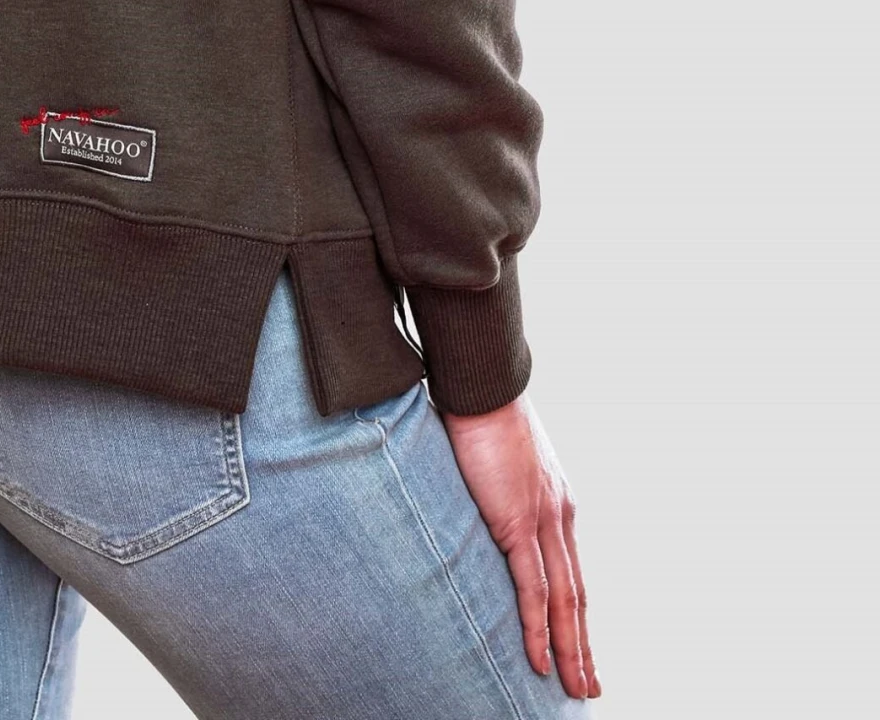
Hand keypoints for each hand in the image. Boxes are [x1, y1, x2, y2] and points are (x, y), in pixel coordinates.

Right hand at [441, 393, 599, 698]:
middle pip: (577, 596)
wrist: (483, 384)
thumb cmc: (484, 412)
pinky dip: (537, 626)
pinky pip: (532, 587)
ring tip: (574, 688)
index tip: (583, 648)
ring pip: (563, 601)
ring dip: (570, 650)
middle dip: (584, 646)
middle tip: (590, 687)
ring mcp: (542, 521)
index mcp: (558, 503)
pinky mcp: (517, 522)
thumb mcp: (503, 461)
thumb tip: (487, 500)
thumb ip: (503, 488)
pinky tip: (541, 659)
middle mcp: (559, 517)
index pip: (573, 573)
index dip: (578, 615)